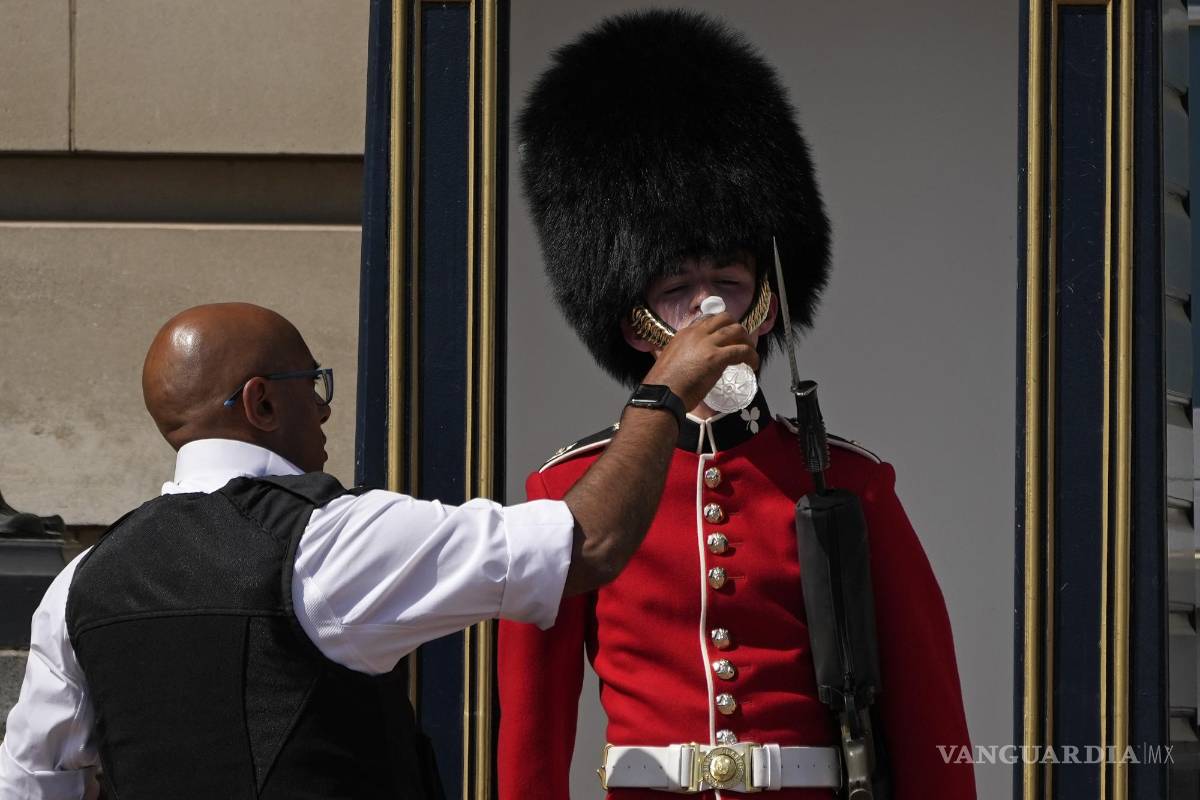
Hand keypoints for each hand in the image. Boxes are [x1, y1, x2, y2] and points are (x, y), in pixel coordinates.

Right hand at [642, 312, 758, 409]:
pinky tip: (753, 365)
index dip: (722, 326)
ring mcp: (707, 344)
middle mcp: (697, 333)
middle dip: (737, 329)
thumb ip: (684, 354)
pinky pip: (742, 351)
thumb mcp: (671, 359)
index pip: (708, 320)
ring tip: (750, 354)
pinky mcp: (716, 357)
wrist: (662, 394)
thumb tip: (694, 362)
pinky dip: (751, 356)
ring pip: (736, 331)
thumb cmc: (664, 384)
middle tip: (742, 343)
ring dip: (747, 341)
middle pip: (725, 319)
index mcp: (685, 333)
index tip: (728, 337)